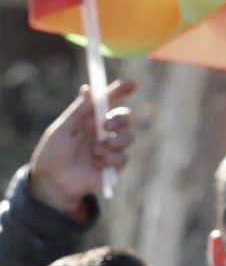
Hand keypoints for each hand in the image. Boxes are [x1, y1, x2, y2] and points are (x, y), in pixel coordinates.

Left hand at [28, 79, 135, 219]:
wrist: (53, 182)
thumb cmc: (53, 153)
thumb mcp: (63, 128)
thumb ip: (79, 110)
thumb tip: (89, 88)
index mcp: (90, 118)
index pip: (109, 101)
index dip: (121, 91)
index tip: (132, 84)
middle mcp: (103, 131)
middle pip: (125, 117)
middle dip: (120, 119)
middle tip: (106, 126)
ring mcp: (110, 147)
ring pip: (129, 137)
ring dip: (114, 142)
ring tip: (96, 151)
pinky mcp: (114, 164)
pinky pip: (123, 157)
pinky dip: (110, 159)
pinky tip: (96, 164)